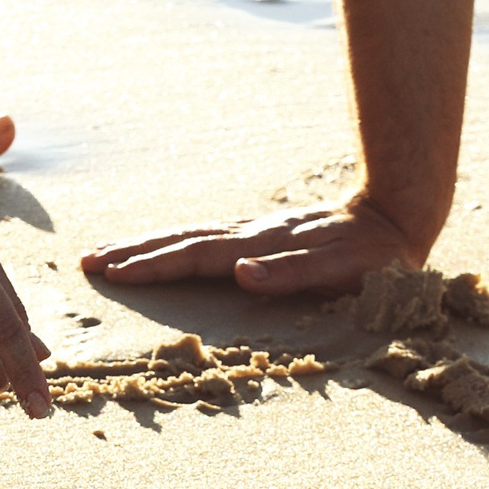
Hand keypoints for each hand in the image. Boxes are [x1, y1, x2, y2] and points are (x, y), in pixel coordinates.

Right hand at [80, 197, 427, 293]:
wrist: (400, 215)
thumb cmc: (375, 258)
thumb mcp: (342, 270)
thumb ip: (292, 273)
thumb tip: (240, 273)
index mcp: (261, 248)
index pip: (195, 257)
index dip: (152, 265)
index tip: (112, 272)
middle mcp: (251, 238)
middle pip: (181, 243)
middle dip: (134, 254)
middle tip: (89, 262)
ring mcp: (255, 235)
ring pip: (189, 238)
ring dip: (148, 248)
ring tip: (109, 255)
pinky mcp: (264, 239)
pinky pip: (207, 243)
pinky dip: (177, 248)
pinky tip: (164, 253)